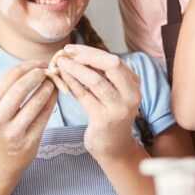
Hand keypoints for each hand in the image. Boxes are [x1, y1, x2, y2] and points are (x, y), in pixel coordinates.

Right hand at [0, 60, 58, 174]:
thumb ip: (9, 90)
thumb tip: (35, 67)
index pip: (10, 76)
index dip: (28, 66)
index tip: (40, 63)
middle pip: (21, 88)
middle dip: (38, 75)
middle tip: (48, 71)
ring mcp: (13, 132)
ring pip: (35, 103)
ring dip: (48, 88)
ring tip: (53, 83)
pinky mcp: (28, 143)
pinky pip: (44, 117)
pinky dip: (52, 102)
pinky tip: (54, 96)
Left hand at [56, 44, 142, 158]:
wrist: (113, 146)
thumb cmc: (109, 114)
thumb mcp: (112, 92)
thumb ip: (101, 75)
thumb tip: (74, 54)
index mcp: (134, 84)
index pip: (114, 60)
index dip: (92, 51)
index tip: (73, 48)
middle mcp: (131, 95)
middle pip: (111, 65)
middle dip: (86, 55)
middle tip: (66, 53)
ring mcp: (118, 108)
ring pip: (96, 80)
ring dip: (75, 68)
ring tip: (60, 62)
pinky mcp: (104, 120)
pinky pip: (84, 96)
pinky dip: (72, 83)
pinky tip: (62, 77)